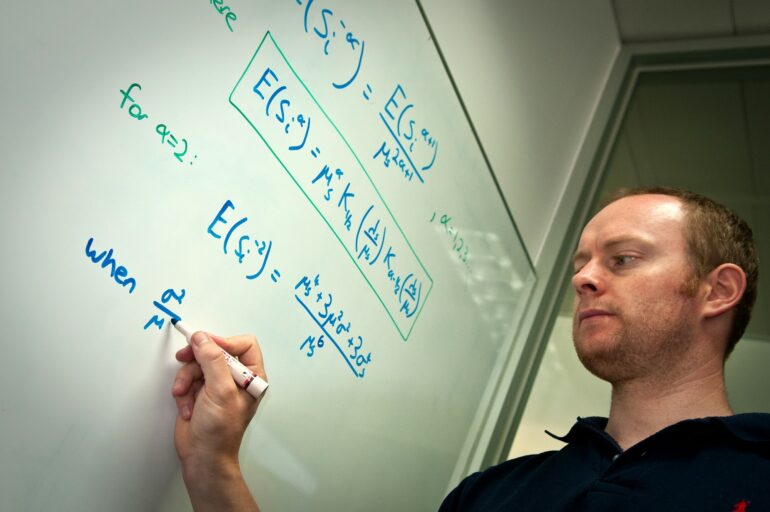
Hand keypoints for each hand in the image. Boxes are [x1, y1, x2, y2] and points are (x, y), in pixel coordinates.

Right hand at [172, 331, 265, 510]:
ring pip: (197, 364)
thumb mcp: (220, 391)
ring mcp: (216, 385)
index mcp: (252, 376)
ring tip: (183, 395)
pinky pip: (187, 379)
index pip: (243, 344)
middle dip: (197, 359)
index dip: (224, 341)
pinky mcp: (199, 392)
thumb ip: (212, 361)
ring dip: (186, 379)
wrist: (202, 457)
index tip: (206, 345)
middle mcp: (235, 378)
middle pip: (214, 351)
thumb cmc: (220, 432)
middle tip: (184, 357)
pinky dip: (183, 392)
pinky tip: (187, 407)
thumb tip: (203, 338)